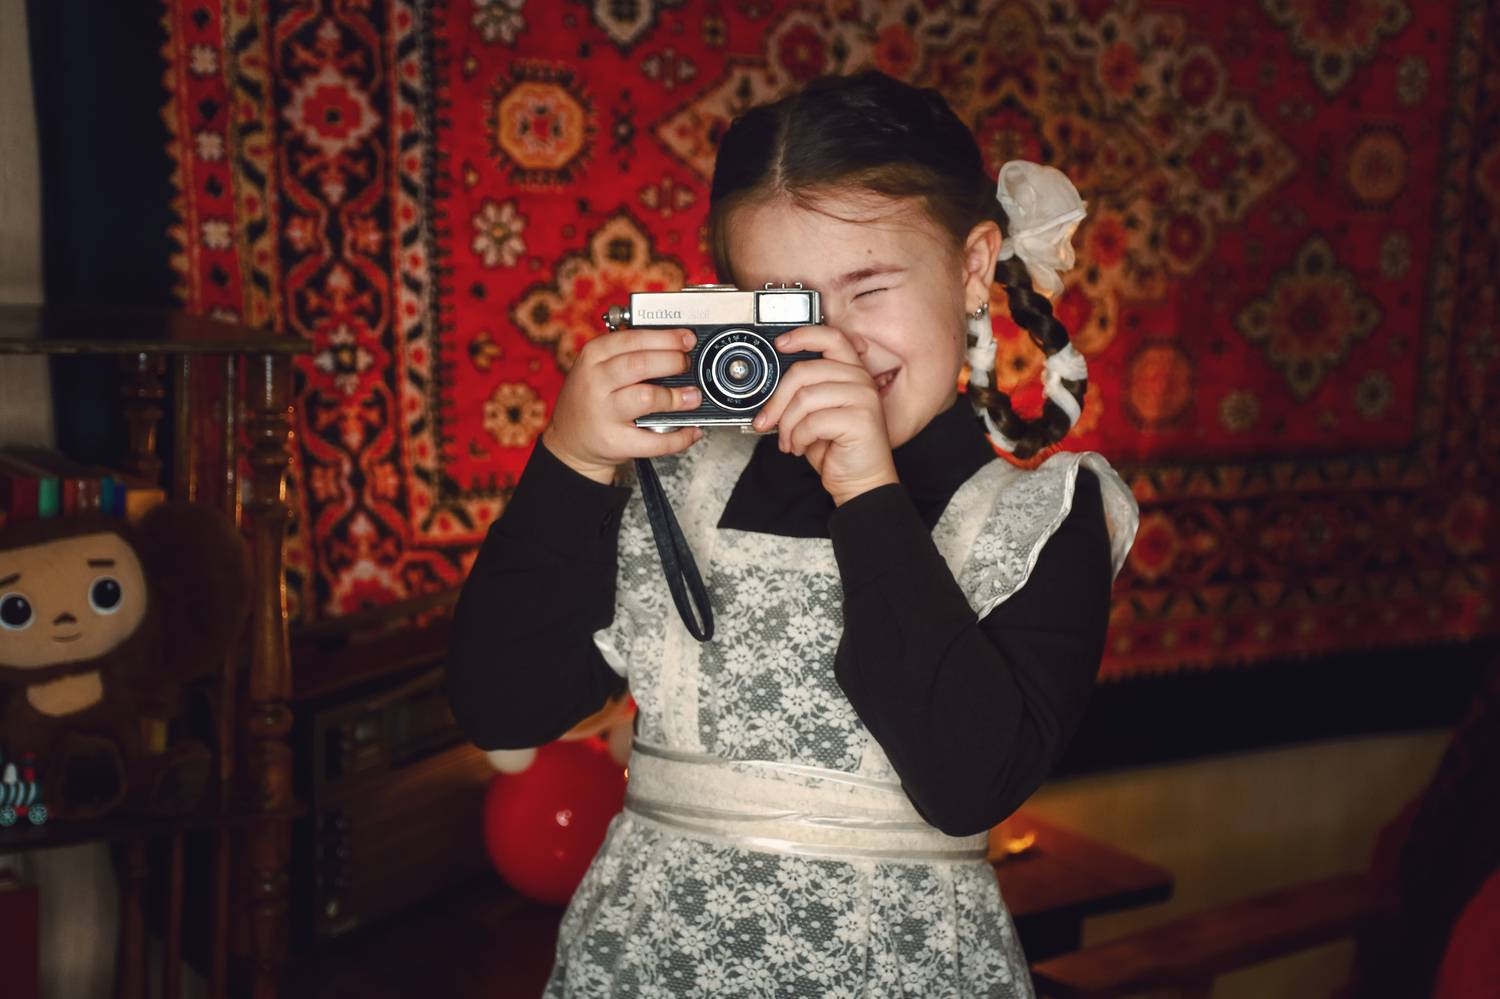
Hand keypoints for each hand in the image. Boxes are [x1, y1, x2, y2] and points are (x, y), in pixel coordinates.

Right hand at [542, 328, 704, 483]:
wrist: (569, 440)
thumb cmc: (591, 398)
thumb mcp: (598, 367)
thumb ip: (629, 353)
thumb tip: (677, 348)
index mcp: (593, 356)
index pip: (633, 339)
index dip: (665, 338)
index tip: (686, 339)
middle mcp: (595, 382)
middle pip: (640, 364)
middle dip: (672, 361)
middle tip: (687, 364)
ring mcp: (604, 413)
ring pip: (646, 397)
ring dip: (676, 397)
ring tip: (692, 396)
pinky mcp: (614, 441)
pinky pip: (654, 440)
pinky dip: (679, 436)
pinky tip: (690, 429)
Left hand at [751, 325, 898, 505]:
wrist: (861, 482)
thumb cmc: (838, 449)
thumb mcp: (816, 414)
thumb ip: (804, 392)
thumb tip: (771, 387)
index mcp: (851, 373)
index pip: (830, 337)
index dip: (803, 336)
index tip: (780, 344)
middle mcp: (861, 380)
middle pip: (804, 371)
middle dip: (776, 400)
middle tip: (766, 421)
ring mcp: (864, 398)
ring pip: (805, 398)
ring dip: (787, 424)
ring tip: (789, 440)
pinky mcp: (861, 420)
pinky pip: (812, 422)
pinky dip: (798, 438)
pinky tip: (801, 447)